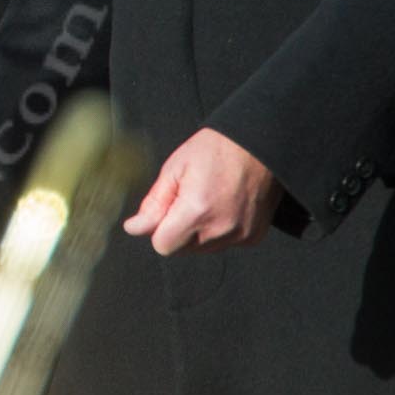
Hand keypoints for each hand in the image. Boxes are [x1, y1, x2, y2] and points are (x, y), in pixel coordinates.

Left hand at [124, 127, 280, 254]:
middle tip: (186, 198)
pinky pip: (224, 244)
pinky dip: (218, 231)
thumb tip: (135, 228)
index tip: (163, 209)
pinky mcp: (253, 237)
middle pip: (182, 249)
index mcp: (197, 211)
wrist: (259, 145)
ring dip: (197, 231)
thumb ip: (154, 203)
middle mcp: (221, 229)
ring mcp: (240, 235)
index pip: (163, 245)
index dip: (157, 228)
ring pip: (202, 248)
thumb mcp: (174, 168)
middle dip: (176, 229)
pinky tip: (223, 206)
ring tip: (207, 199)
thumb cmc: (215, 149)